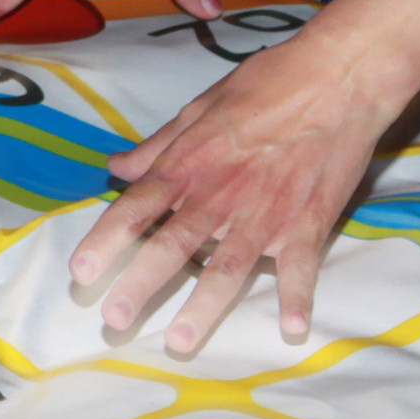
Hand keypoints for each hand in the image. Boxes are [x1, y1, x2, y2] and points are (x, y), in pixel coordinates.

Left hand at [69, 11, 413, 355]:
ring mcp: (265, 214)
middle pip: (172, 246)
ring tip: (179, 342)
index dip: (105, 241)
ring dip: (203, 308)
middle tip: (115, 321)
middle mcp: (219, 195)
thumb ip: (160, 145)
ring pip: (227, 268)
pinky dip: (296, 300)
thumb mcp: (201, 106)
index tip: (81, 273)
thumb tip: (117, 167)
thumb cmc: (268, 83)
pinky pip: (299, 268)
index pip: (135, 208)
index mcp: (189, 164)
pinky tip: (291, 331)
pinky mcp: (308, 223)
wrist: (338, 77)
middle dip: (141, 285)